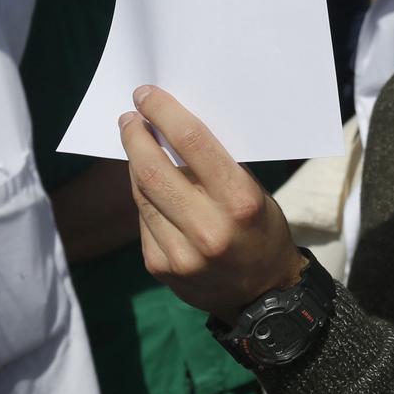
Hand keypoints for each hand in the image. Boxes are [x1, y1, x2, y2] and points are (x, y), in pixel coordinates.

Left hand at [119, 86, 305, 323]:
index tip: (146, 95)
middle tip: (129, 118)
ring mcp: (180, 252)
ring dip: (134, 164)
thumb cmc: (263, 232)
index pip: (193, 142)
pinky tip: (149, 188)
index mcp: (240, 201)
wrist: (263, 298)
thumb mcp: (256, 194)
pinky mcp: (161, 267)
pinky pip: (143, 221)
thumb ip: (217, 168)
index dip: (163, 112)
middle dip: (135, 137)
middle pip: (153, 170)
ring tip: (135, 145)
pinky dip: (145, 198)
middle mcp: (208, 228)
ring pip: (142, 195)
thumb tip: (173, 132)